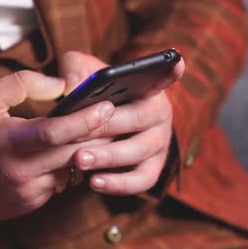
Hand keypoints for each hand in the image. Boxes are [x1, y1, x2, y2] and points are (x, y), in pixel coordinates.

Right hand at [0, 70, 113, 221]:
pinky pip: (61, 184)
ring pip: (72, 170)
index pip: (54, 132)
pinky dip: (70, 167)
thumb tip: (61, 86)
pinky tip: (72, 151)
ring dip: (90, 151)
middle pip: (74, 152)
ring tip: (102, 131)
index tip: (108, 106)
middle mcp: (19, 170)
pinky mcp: (31, 204)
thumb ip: (21, 84)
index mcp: (7, 142)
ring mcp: (27, 191)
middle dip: (101, 135)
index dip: (85, 119)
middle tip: (119, 116)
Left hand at [58, 51, 184, 195]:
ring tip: (80, 160)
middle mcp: (159, 113)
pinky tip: (94, 182)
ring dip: (108, 157)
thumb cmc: (91, 96)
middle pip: (138, 118)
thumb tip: (71, 84)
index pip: (162, 76)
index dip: (169, 72)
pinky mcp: (153, 169)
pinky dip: (118, 184)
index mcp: (146, 87)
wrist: (93, 128)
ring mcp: (159, 143)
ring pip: (139, 151)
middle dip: (107, 126)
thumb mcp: (81, 74)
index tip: (176, 64)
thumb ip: (74, 69)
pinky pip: (141, 181)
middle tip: (77, 134)